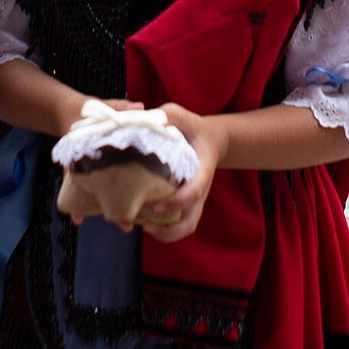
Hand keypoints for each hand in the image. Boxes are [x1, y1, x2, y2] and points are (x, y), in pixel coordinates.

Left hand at [135, 102, 225, 244]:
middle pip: (189, 222)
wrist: (210, 141)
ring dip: (162, 234)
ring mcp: (193, 202)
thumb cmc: (194, 129)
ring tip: (139, 226)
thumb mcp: (185, 117)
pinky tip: (140, 221)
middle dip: (167, 229)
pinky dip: (161, 230)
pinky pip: (176, 226)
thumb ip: (172, 114)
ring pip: (183, 229)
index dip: (177, 202)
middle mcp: (199, 192)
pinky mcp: (185, 206)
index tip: (158, 205)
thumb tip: (153, 116)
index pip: (193, 192)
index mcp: (201, 172)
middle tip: (144, 224)